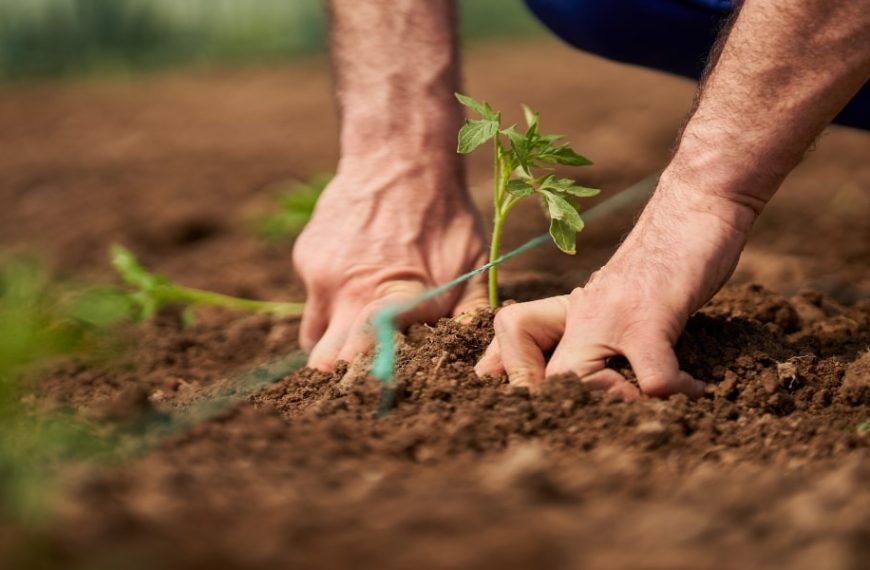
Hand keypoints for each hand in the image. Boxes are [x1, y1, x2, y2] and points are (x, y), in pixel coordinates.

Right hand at [293, 155, 487, 370]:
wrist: (399, 155)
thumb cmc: (445, 214)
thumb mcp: (473, 261)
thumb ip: (471, 311)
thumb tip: (479, 356)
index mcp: (398, 299)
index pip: (367, 356)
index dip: (364, 379)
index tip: (369, 391)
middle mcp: (352, 293)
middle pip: (326, 360)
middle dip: (341, 373)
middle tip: (357, 377)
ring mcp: (323, 276)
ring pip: (315, 335)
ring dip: (333, 340)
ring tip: (359, 325)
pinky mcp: (307, 259)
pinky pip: (314, 297)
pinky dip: (332, 298)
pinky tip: (357, 273)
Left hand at [475, 178, 756, 397]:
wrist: (694, 204)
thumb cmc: (662, 261)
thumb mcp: (616, 300)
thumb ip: (595, 335)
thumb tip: (587, 377)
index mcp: (569, 315)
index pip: (511, 349)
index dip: (513, 382)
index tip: (532, 412)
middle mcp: (579, 317)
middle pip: (533, 379)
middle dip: (557, 410)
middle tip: (600, 423)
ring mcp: (610, 316)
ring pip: (575, 382)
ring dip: (612, 406)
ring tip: (647, 407)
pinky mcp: (649, 315)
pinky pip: (651, 377)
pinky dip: (674, 391)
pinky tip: (695, 389)